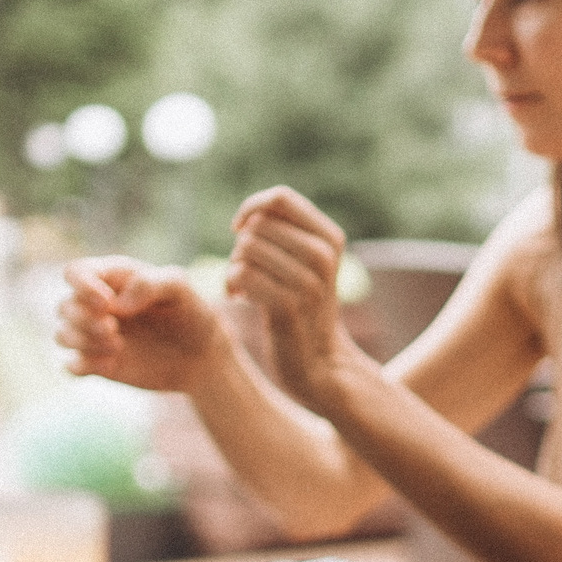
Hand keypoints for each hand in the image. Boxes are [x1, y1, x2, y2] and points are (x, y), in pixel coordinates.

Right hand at [56, 257, 227, 392]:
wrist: (202, 356)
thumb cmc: (191, 313)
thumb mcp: (180, 289)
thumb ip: (150, 284)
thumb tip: (116, 303)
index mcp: (112, 279)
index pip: (75, 273)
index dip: (82, 286)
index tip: (106, 303)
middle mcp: (97, 305)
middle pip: (64, 306)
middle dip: (83, 320)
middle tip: (114, 331)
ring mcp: (96, 335)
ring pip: (62, 335)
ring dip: (81, 341)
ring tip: (117, 346)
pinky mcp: (99, 363)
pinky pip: (71, 366)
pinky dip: (81, 366)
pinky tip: (110, 365)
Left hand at [225, 187, 367, 411]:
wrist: (319, 363)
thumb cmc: (302, 306)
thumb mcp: (307, 264)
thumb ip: (286, 232)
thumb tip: (251, 212)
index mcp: (330, 238)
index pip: (280, 198)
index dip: (251, 208)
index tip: (242, 231)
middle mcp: (323, 256)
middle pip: (258, 225)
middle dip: (241, 245)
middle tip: (246, 271)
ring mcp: (308, 282)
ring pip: (246, 248)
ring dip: (234, 266)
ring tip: (243, 286)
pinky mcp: (287, 307)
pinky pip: (241, 274)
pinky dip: (230, 285)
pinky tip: (239, 298)